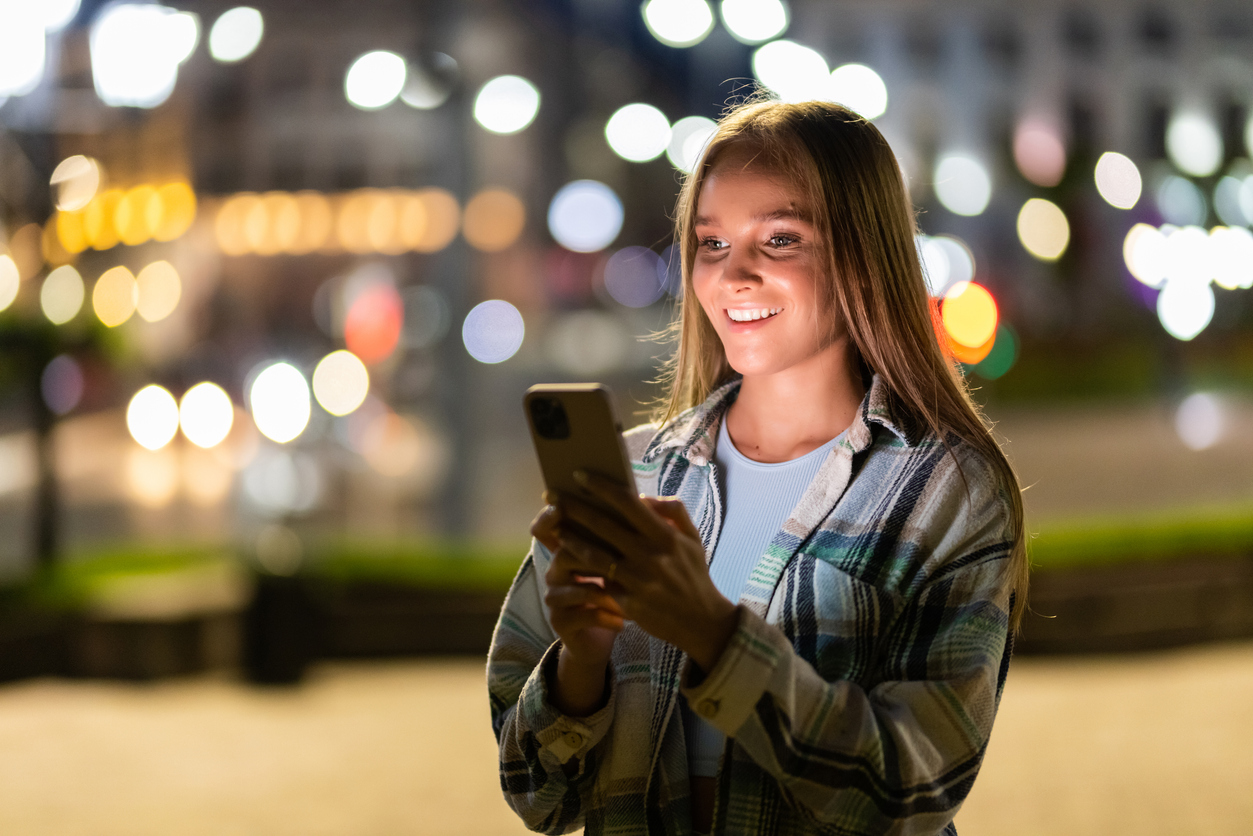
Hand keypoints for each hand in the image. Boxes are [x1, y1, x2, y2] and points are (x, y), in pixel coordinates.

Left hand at [550, 471, 738, 672]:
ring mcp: (639, 580)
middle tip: (551, 496)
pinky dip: (583, 569)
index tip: (580, 476)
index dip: (601, 487)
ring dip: (571, 539)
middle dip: (574, 507)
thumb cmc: (693, 575)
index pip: (628, 503)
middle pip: (604, 525)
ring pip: (595, 554)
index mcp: (666, 535)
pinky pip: (599, 581)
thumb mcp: (692, 539)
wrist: (701, 621)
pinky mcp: (629, 602)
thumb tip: (644, 498)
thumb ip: (674, 512)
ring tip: (555, 527)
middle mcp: (651, 555)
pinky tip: (566, 560)